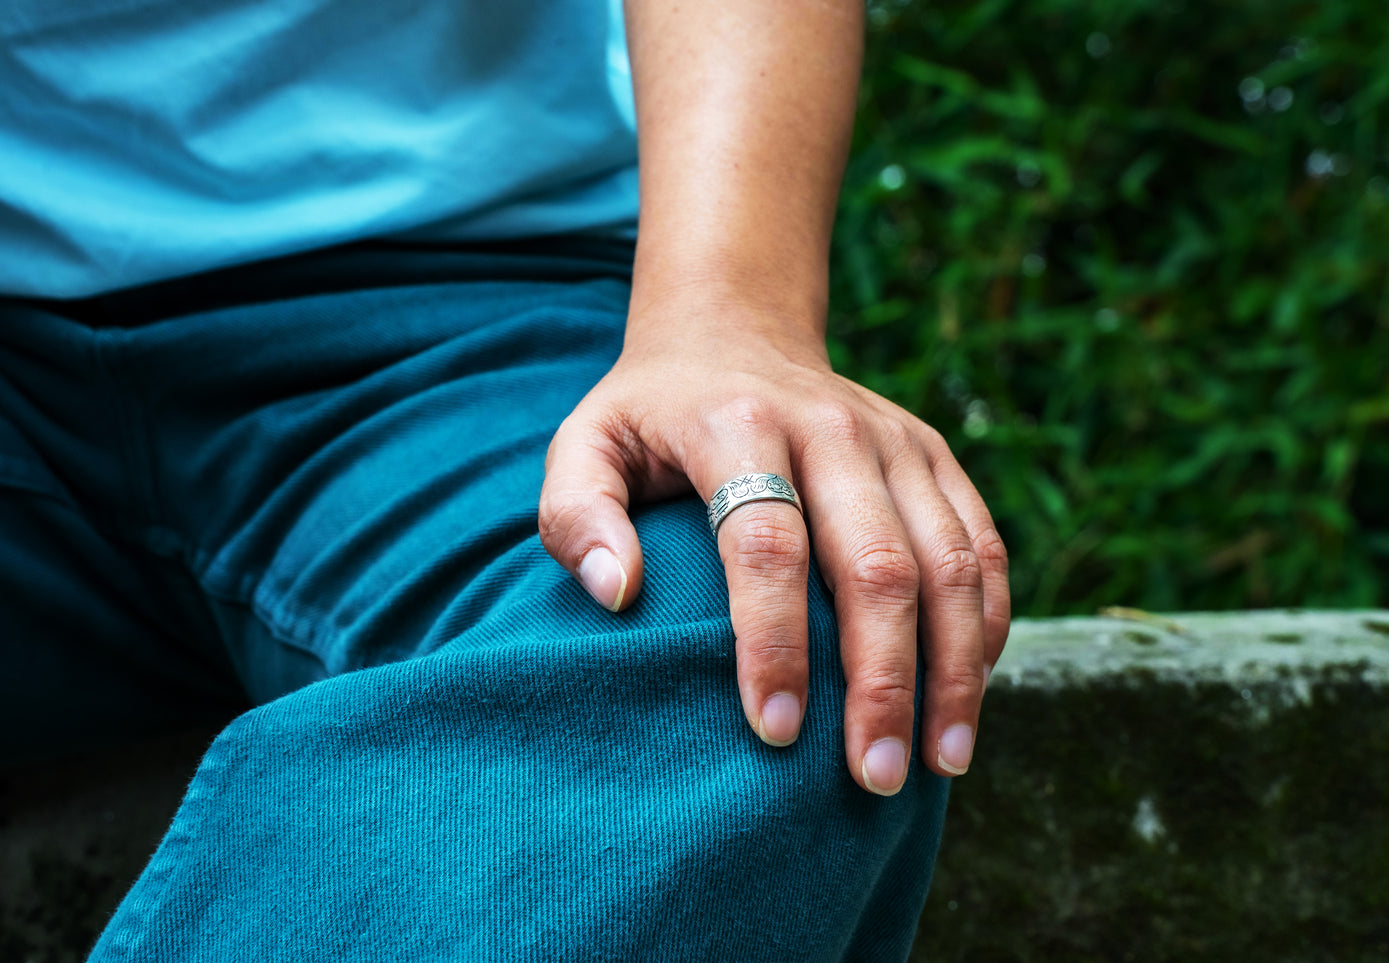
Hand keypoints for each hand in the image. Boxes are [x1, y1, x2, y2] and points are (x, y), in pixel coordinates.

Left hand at [538, 301, 1010, 794]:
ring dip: (954, 668)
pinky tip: (971, 695)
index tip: (774, 733)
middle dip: (884, 680)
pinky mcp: (936, 456)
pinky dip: (987, 625)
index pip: (766, 544)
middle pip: (877, 564)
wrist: (734, 332)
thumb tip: (620, 595)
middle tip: (874, 776)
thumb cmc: (651, 416)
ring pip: (951, 562)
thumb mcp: (585, 445)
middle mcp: (831, 428)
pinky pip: (985, 547)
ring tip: (940, 761)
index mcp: (738, 425)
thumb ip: (578, 515)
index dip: (773, 643)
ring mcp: (896, 441)